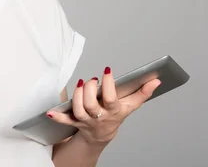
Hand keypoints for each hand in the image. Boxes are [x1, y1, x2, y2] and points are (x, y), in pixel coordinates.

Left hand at [46, 66, 161, 145]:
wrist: (101, 135)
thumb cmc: (116, 115)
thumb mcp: (131, 106)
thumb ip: (143, 93)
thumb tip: (156, 80)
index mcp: (113, 112)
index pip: (111, 99)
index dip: (109, 85)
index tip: (107, 71)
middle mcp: (99, 117)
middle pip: (91, 106)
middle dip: (89, 90)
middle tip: (91, 80)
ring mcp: (86, 121)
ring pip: (79, 111)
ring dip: (77, 97)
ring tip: (80, 84)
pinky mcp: (74, 122)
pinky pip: (64, 120)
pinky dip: (57, 116)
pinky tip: (51, 110)